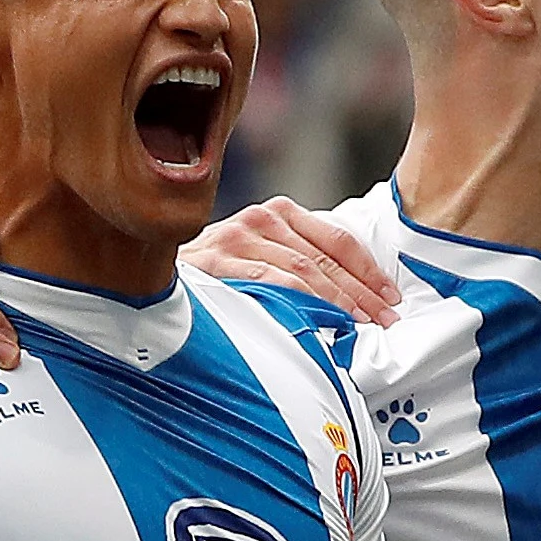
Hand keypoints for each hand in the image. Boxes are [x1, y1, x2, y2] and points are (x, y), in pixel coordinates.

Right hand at [181, 198, 401, 325]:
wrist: (150, 272)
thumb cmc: (214, 274)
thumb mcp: (258, 256)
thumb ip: (296, 261)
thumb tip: (351, 295)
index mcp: (278, 213)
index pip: (338, 240)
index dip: (369, 272)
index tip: (390, 298)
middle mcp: (260, 219)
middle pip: (325, 259)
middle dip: (361, 293)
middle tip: (386, 320)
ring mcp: (238, 239)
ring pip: (303, 272)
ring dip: (337, 302)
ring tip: (362, 326)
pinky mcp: (219, 262)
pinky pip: (270, 284)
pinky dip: (300, 302)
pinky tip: (320, 321)